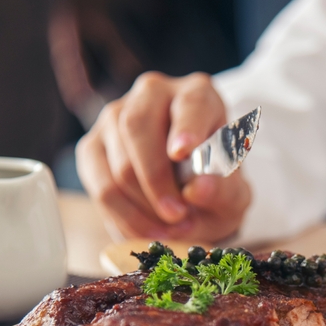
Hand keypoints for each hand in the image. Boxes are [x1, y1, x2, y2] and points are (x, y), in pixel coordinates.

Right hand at [76, 72, 250, 242]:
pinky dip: (124, 216)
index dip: (186, 127)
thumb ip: (223, 192)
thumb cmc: (215, 189)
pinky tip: (147, 230)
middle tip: (177, 216)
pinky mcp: (92, 147)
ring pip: (120, 163)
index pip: (191, 103)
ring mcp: (116, 117)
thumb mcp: (233, 196)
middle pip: (139, 127)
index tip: (182, 153)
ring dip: (144, 206)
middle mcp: (153, 94)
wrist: (191, 201)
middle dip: (156, 180)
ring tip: (170, 229)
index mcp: (198, 95)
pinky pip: (101, 186)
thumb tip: (198, 189)